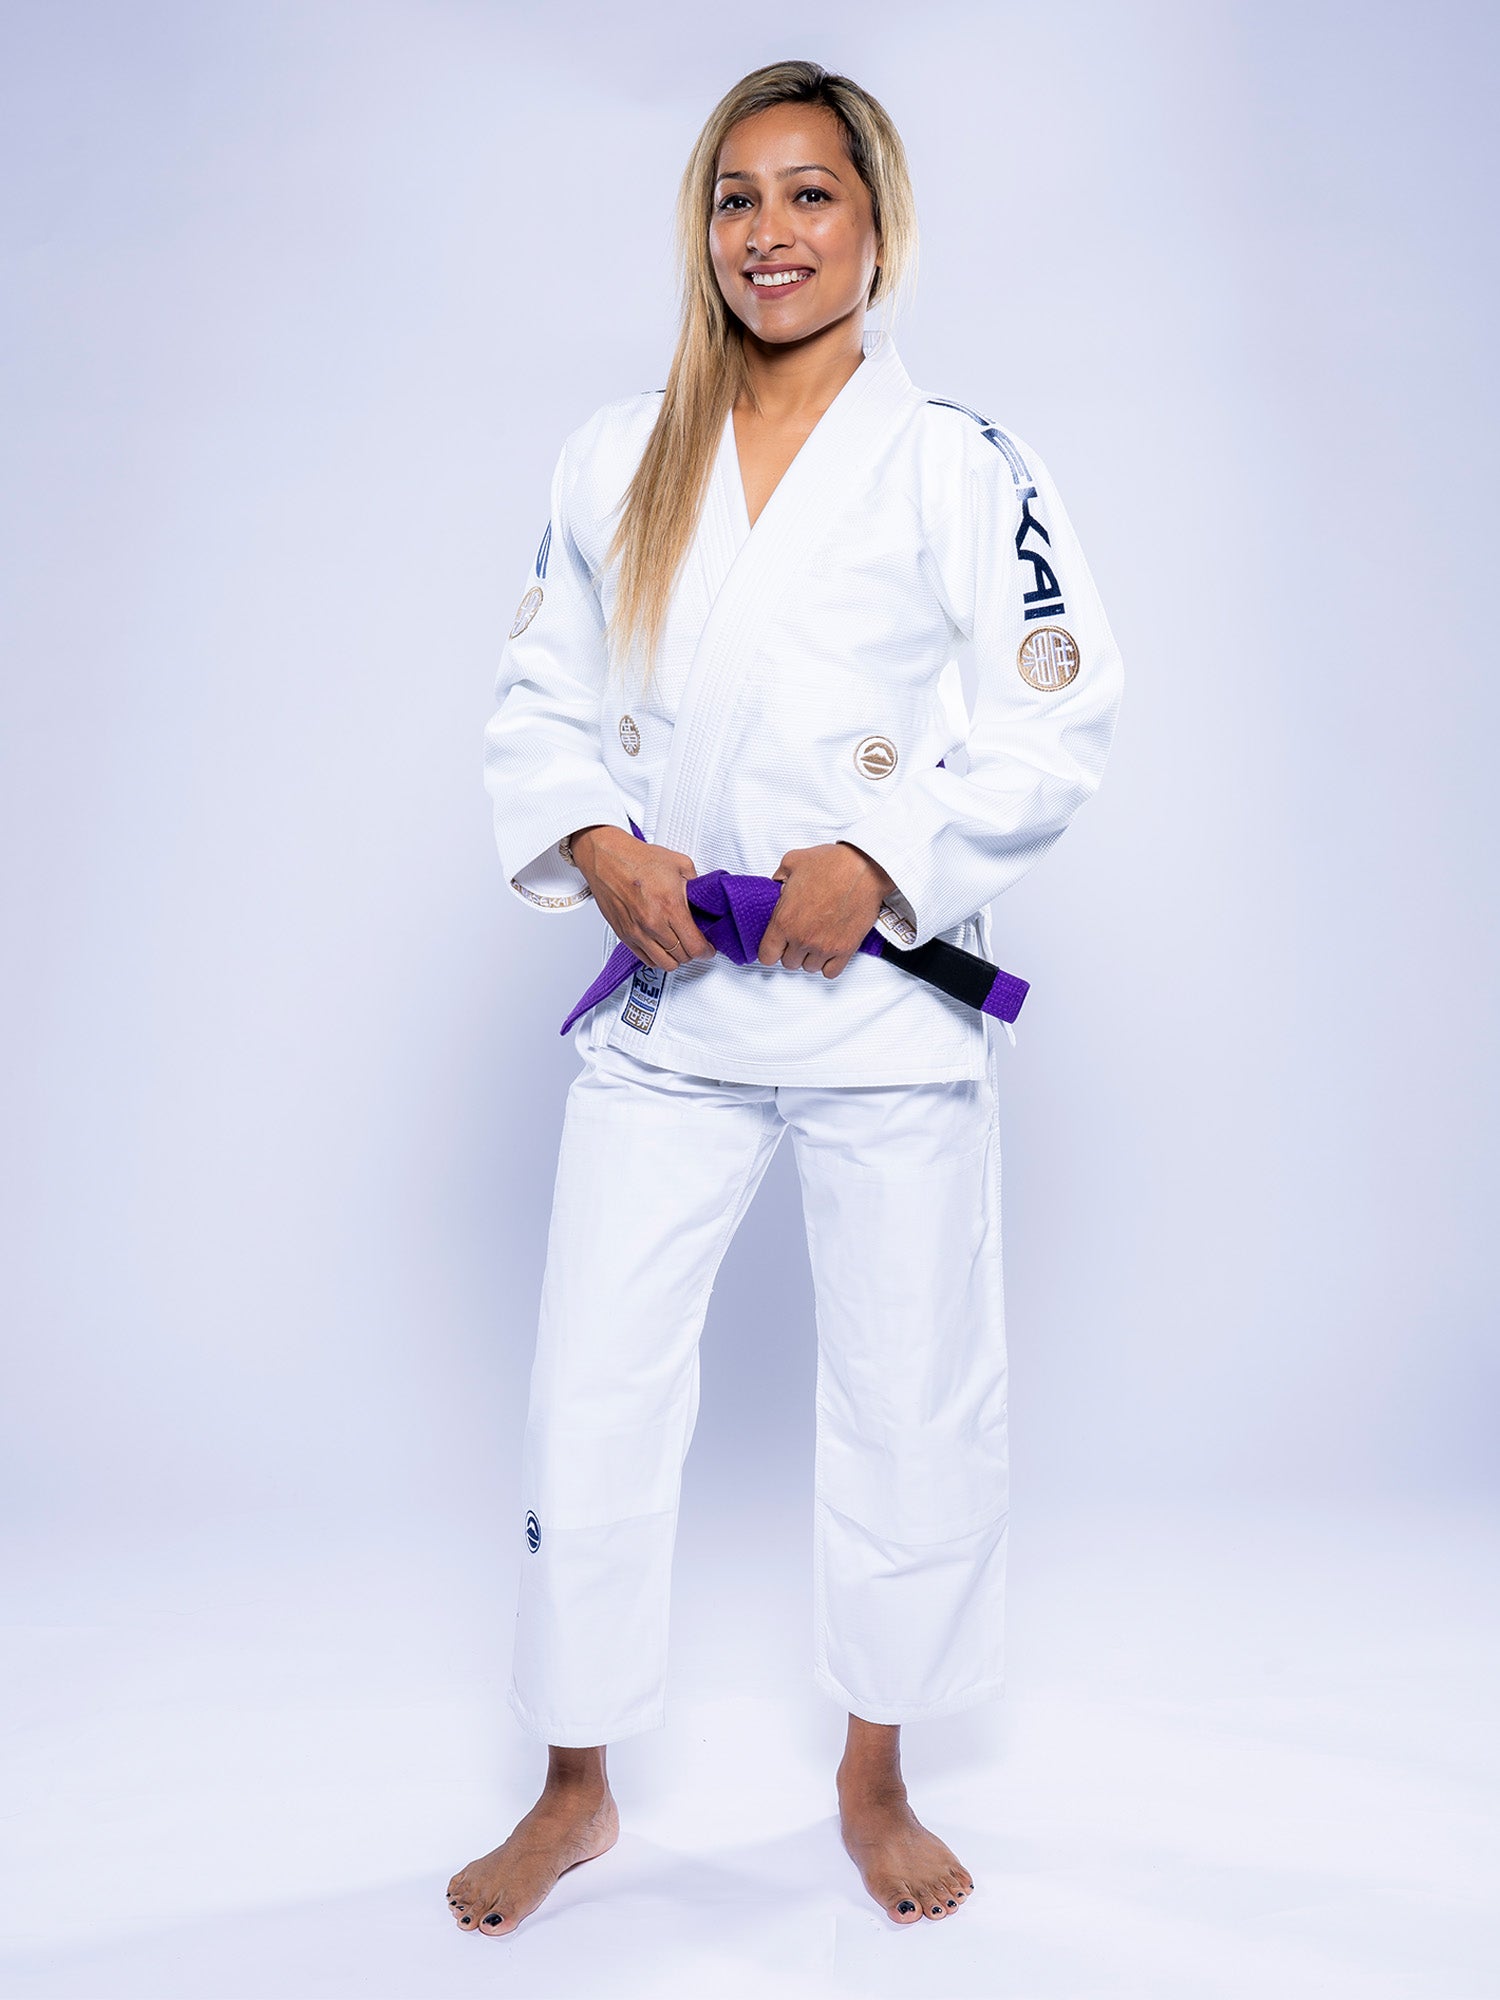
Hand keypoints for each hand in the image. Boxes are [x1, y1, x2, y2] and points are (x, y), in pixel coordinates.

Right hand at [570, 824, 714, 971]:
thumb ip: (696, 884)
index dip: (706, 951)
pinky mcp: (624, 934)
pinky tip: (661, 947)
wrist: (607, 858)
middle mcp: (653, 923)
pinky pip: (645, 959)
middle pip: (681, 957)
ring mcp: (637, 932)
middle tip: (694, 943)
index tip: (708, 949)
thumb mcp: (680, 864)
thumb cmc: (638, 859)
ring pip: (663, 963)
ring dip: (675, 958)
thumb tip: (702, 897)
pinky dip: (656, 957)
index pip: (694, 946)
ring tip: (678, 947)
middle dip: (692, 953)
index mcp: (670, 907)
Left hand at [756, 841, 896, 978]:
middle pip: (788, 963)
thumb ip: (778, 877)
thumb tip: (777, 884)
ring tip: (815, 941)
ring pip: (809, 968)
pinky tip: (829, 950)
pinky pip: (831, 972)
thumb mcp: (793, 861)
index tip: (775, 945)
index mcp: (784, 920)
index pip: (767, 955)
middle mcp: (802, 938)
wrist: (864, 868)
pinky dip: (828, 964)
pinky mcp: (845, 949)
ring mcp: (824, 947)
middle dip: (791, 951)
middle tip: (798, 936)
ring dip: (810, 957)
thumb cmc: (832, 863)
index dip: (770, 950)